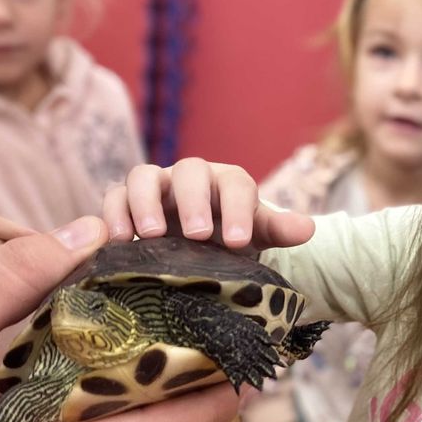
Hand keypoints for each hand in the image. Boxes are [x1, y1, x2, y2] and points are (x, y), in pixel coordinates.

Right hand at [101, 158, 314, 249]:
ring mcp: (155, 187)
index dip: (237, 210)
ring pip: (143, 176)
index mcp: (228, 184)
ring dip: (143, 202)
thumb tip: (309, 229)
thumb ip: (277, 230)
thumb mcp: (255, 236)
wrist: (195, 248)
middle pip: (190, 172)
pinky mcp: (124, 201)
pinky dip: (113, 214)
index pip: (237, 185)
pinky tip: (118, 241)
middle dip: (192, 202)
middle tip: (196, 235)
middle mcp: (190, 179)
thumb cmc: (228, 239)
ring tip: (149, 236)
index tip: (237, 243)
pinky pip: (113, 197)